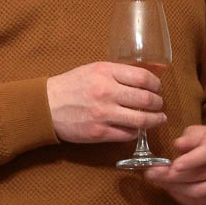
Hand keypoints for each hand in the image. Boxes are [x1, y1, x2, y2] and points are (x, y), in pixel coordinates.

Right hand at [46, 62, 165, 143]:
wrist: (45, 106)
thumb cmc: (70, 86)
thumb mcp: (93, 69)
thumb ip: (116, 73)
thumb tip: (143, 79)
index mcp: (106, 73)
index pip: (143, 78)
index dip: (156, 85)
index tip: (157, 89)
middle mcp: (106, 92)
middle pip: (146, 100)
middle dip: (158, 104)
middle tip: (159, 105)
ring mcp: (103, 114)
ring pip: (141, 120)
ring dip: (154, 120)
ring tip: (157, 119)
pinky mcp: (99, 132)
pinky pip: (127, 134)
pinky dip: (136, 132)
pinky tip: (136, 129)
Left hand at [145, 125, 205, 204]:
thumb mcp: (198, 131)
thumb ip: (189, 137)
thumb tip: (178, 144)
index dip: (190, 160)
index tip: (173, 165)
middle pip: (197, 176)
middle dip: (170, 176)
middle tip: (150, 173)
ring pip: (195, 191)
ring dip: (173, 188)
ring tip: (157, 180)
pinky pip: (197, 202)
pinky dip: (180, 197)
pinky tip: (169, 188)